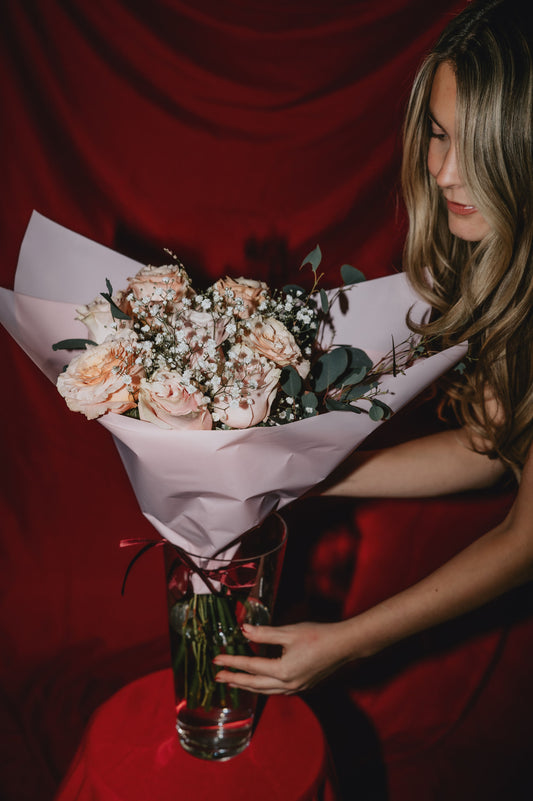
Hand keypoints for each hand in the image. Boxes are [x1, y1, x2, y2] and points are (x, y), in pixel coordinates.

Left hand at [212, 620, 353, 694]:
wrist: (344, 645)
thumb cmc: (318, 636)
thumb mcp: (288, 632)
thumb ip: (264, 633)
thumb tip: (243, 630)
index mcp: (283, 670)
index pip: (251, 667)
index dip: (232, 663)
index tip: (216, 661)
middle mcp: (288, 684)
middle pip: (255, 685)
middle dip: (235, 680)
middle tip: (218, 677)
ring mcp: (296, 687)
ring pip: (265, 691)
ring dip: (248, 686)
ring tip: (234, 681)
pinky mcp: (302, 685)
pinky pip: (276, 690)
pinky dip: (263, 687)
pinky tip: (259, 681)